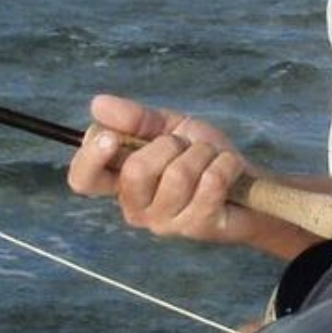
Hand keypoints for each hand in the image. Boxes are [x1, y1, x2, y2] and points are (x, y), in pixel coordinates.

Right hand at [66, 94, 251, 243]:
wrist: (248, 182)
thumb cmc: (202, 157)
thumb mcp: (168, 128)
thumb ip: (135, 119)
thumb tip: (97, 104)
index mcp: (119, 182)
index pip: (83, 179)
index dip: (90, 158)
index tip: (110, 137)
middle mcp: (135, 208)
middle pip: (135, 172)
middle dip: (169, 145)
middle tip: (186, 147)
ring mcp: (165, 223)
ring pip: (177, 175)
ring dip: (202, 154)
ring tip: (211, 158)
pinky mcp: (196, 228)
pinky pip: (210, 183)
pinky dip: (225, 163)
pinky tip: (228, 169)